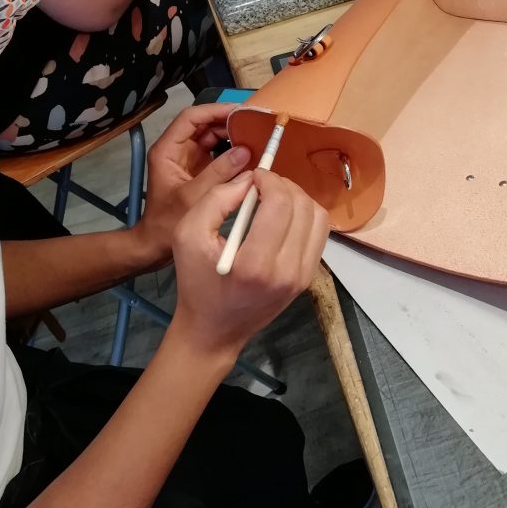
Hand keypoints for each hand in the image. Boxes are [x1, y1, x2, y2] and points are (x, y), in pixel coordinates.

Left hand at [133, 104, 250, 266]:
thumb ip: (219, 173)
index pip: (191, 118)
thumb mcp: (194, 196)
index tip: (239, 111)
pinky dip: (233, 151)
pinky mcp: (199, 171)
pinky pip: (217, 153)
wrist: (155, 245)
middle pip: (203, 124)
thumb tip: (245, 151)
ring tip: (255, 134)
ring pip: (212, 137)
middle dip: (227, 121)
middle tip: (253, 122)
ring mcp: (189, 160)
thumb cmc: (167, 223)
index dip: (214, 110)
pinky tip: (249, 152)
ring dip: (232, 135)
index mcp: (168, 150)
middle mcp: (177, 150)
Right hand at [170, 170, 328, 360]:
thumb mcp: (187, 235)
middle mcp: (286, 272)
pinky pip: (319, 234)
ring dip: (297, 199)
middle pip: (303, 207)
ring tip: (274, 199)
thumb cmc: (196, 283)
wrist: (214, 330)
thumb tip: (250, 180)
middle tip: (262, 185)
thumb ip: (216, 199)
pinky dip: (305, 217)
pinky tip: (283, 218)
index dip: (270, 180)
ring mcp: (302, 277)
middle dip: (283, 185)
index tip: (254, 177)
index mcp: (255, 264)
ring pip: (318, 217)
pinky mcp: (307, 279)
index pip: (280, 204)